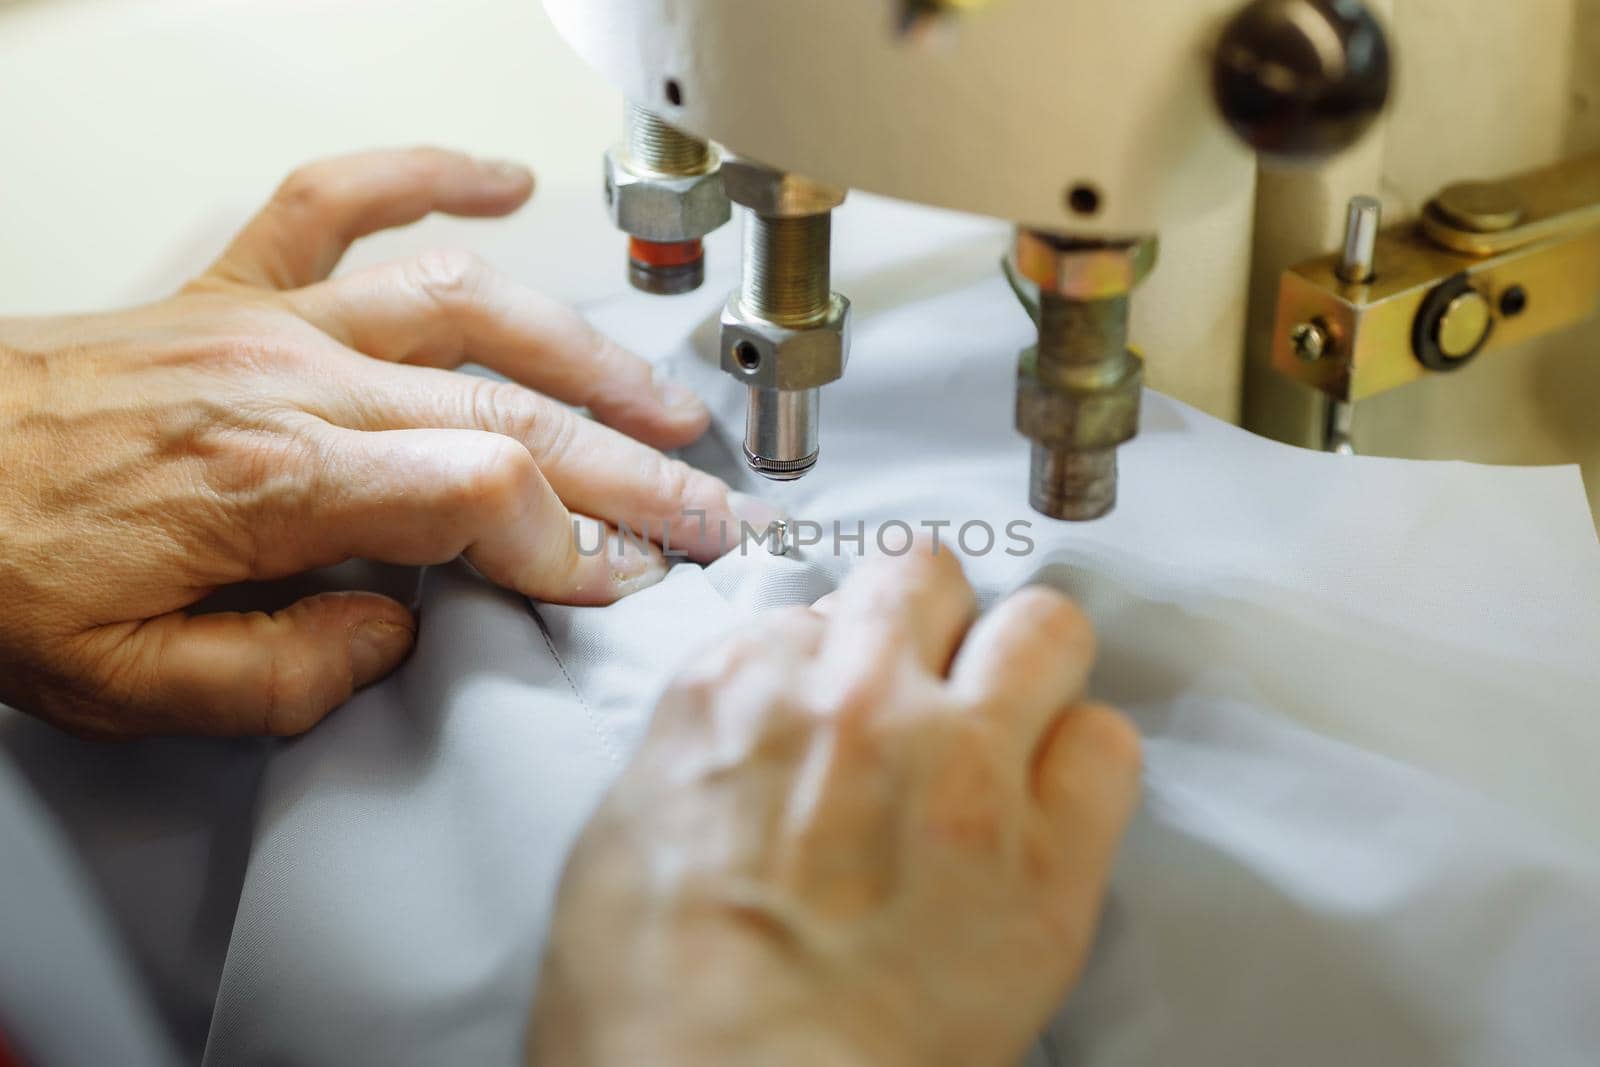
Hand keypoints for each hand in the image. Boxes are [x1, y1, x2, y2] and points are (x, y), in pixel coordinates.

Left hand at [0, 147, 763, 738]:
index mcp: (270, 480)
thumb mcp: (130, 685)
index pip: (482, 490)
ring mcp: (267, 322)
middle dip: (628, 468)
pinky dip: (427, 178)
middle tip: (704, 508)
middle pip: (507, 406)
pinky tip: (497, 183)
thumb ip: (285, 679)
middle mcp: (286, 382)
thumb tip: (398, 633)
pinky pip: (338, 203)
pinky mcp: (233, 290)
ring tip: (660, 400)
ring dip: (582, 352)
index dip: (571, 542)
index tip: (614, 580)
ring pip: (465, 309)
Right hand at [530, 545, 1141, 1066]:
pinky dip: (1085, 766)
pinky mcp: (1048, 854)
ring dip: (1028, 668)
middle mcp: (858, 697)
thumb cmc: (657, 1003)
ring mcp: (962, 764)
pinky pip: (1108, 745)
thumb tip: (766, 723)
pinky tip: (1052, 807)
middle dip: (932, 622)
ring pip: (1045, 628)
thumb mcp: (630, 828)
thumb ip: (714, 741)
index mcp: (744, 685)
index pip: (824, 604)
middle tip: (934, 684)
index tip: (853, 692)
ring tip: (1013, 725)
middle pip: (929, 577)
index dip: (844, 653)